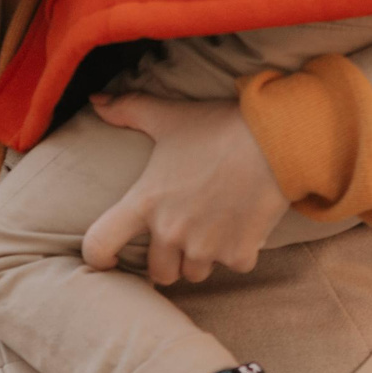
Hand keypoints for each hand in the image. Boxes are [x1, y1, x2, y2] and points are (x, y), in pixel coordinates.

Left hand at [80, 94, 289, 285]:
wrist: (275, 139)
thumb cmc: (218, 127)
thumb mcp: (169, 117)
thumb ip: (128, 109)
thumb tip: (96, 99)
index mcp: (146, 202)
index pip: (99, 245)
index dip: (97, 256)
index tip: (109, 258)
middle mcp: (171, 232)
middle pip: (157, 272)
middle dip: (168, 258)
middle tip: (183, 233)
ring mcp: (206, 247)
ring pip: (195, 273)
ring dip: (201, 257)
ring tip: (214, 226)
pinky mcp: (239, 254)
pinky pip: (233, 266)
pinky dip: (238, 251)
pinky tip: (245, 223)